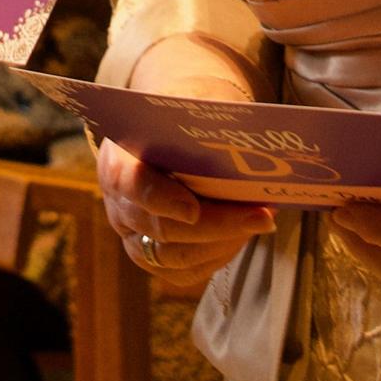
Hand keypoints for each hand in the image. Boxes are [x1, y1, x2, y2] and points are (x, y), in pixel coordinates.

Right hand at [96, 35, 277, 296]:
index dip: (161, 200)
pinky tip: (243, 236)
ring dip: (224, 243)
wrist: (169, 135)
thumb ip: (201, 121)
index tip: (193, 210)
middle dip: (217, 225)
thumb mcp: (187, 108)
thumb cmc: (182, 119)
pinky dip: (217, 257)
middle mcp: (118, 204)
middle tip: (262, 215)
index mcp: (118, 160)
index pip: (132, 184)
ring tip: (262, 221)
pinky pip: (183, 272)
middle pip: (160, 229)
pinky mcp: (152, 258)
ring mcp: (132, 236)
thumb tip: (242, 138)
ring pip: (173, 257)